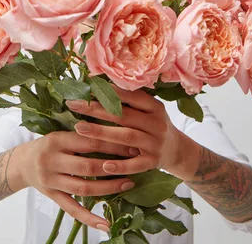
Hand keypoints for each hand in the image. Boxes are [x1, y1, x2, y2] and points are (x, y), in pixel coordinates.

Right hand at [19, 130, 137, 231]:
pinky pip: (72, 209)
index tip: (132, 146)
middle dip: (114, 167)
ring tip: (127, 184)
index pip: (89, 142)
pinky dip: (89, 218)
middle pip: (87, 166)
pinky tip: (106, 224)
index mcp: (56, 140)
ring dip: (108, 188)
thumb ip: (83, 133)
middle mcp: (51, 161)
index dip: (112, 145)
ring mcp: (51, 181)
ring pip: (83, 188)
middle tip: (135, 164)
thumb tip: (117, 131)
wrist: (21, 163)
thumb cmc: (48, 145)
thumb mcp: (61, 133)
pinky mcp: (52, 197)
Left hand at [67, 86, 192, 178]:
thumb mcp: (148, 111)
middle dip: (97, 109)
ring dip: (101, 132)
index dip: (109, 90)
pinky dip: (120, 165)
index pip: (131, 95)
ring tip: (79, 128)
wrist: (177, 151)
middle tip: (74, 105)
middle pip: (124, 115)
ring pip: (127, 136)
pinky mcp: (153, 162)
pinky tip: (104, 165)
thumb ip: (129, 102)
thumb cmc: (154, 126)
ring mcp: (156, 143)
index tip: (87, 85)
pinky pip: (135, 165)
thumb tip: (98, 85)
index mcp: (155, 107)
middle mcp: (157, 123)